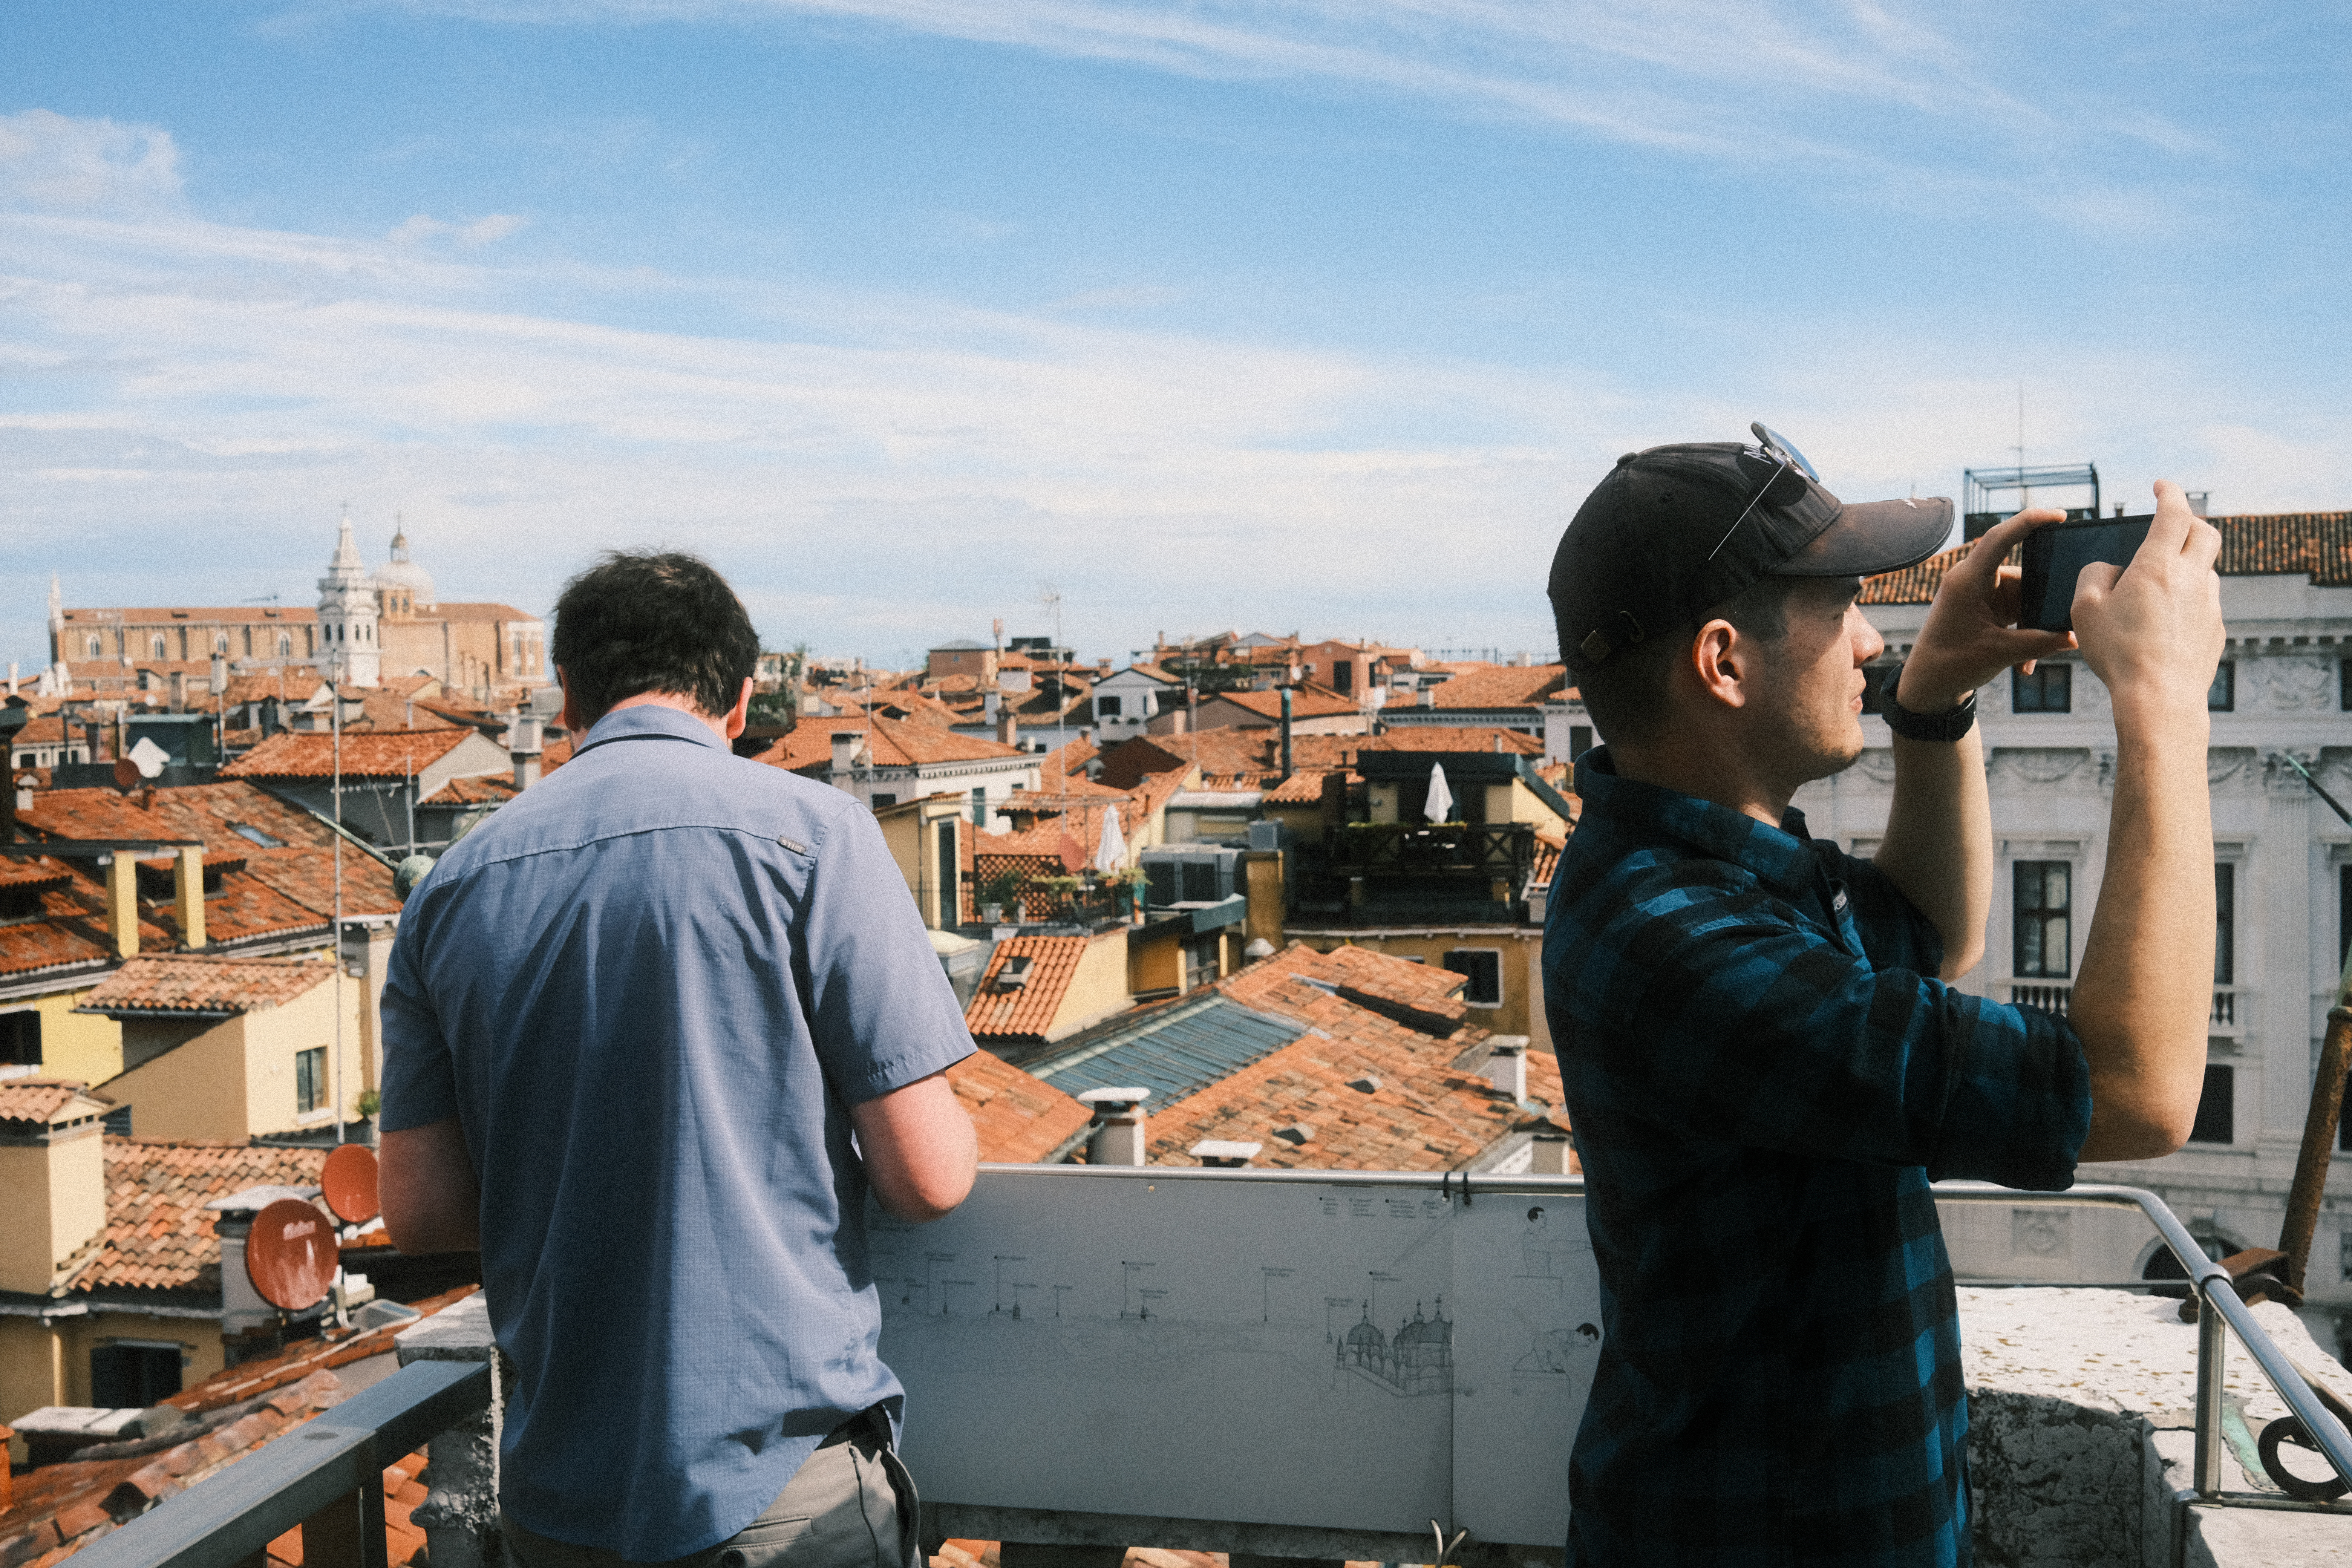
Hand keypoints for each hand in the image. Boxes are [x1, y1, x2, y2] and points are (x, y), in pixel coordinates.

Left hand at [1898, 508, 2075, 711]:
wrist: (1927, 688)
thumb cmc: (1951, 666)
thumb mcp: (1999, 653)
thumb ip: (2040, 643)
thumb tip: (2075, 636)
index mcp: (1967, 580)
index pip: (1999, 537)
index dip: (2029, 521)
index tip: (2058, 515)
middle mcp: (1972, 580)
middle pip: (2023, 574)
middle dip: (2042, 600)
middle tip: (2062, 619)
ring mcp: (1979, 593)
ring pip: (2023, 596)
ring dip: (2033, 625)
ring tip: (2031, 658)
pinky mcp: (1985, 606)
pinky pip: (2016, 610)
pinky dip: (2024, 632)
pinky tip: (2025, 663)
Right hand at [2071, 480, 2224, 716]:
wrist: (2160, 699)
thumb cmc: (2118, 654)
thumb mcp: (2084, 609)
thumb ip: (2094, 575)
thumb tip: (2110, 568)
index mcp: (2158, 566)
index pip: (2174, 512)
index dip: (2169, 492)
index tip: (2161, 486)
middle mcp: (2191, 578)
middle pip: (2206, 532)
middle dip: (2190, 519)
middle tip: (2170, 522)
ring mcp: (2209, 604)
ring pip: (2207, 567)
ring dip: (2189, 560)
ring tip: (2163, 576)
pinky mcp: (2216, 628)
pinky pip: (2206, 600)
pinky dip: (2190, 594)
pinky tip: (2169, 614)